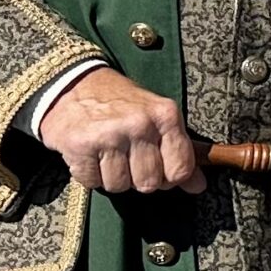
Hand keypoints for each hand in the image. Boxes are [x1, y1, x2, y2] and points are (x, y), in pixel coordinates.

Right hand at [40, 67, 205, 194]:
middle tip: (127, 157)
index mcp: (165, 116)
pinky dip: (89, 174)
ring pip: (119, 186)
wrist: (73, 84)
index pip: (180, 170)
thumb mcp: (157, 118)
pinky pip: (92, 182)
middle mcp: (139, 124)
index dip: (170, 178)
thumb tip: (198, 186)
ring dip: (111, 177)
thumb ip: (179, 151)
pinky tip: (90, 154)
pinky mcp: (80, 145)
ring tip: (107, 153)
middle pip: (149, 183)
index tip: (160, 168)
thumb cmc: (120, 104)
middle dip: (137, 178)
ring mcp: (109, 135)